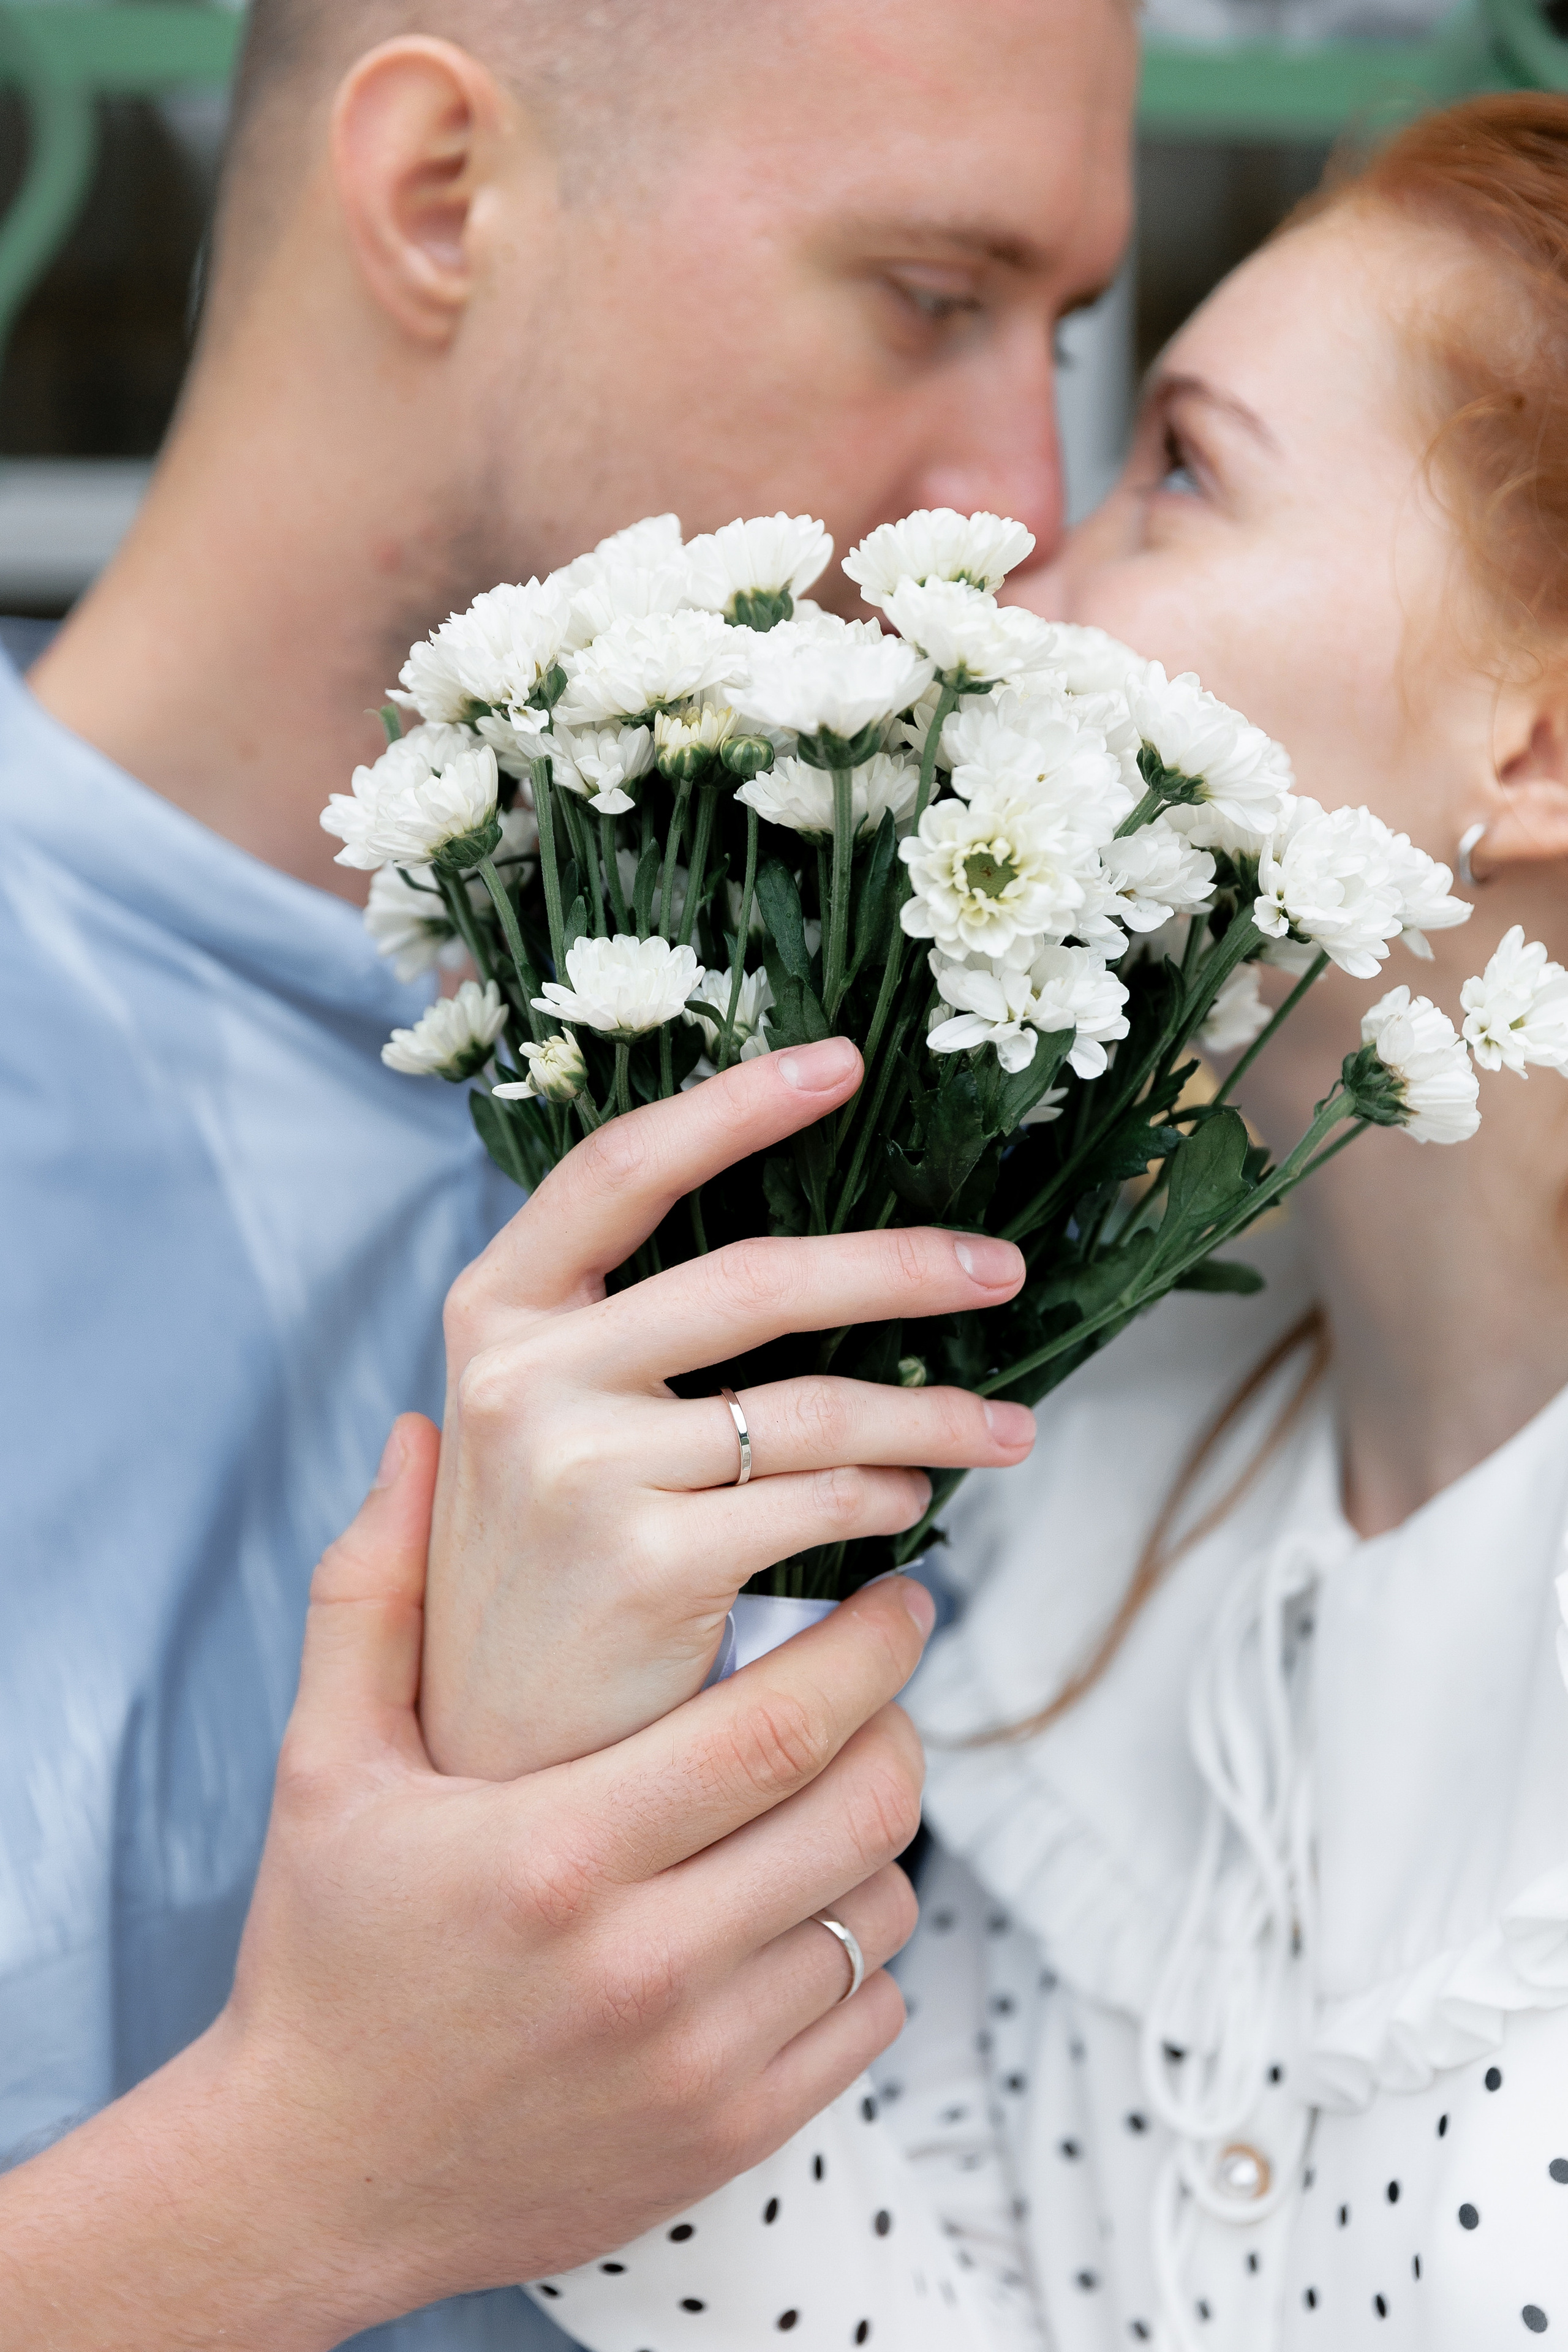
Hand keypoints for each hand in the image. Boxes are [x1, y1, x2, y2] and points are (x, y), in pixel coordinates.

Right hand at [0, 1418, 933, 2351]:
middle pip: (861, 1810)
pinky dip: (862, 1949)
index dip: (869, 1646)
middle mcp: (645, 1964)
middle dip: (898, 1722)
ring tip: (827, 1790)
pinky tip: (800, 1910)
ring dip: (878, 1834)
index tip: (899, 1593)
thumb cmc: (322, 1956)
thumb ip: (373, 1595)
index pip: (781, 1725)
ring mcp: (697, 2065)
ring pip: (878, 1910)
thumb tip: (412, 1438)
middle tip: (879, 1679)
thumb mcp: (325, 1765)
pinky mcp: (727, 2140)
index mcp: (560, 1851)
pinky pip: (868, 2016)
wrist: (308, 2177)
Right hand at [423, 1035, 1034, 1778]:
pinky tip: (909, 1514)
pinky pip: (818, 1504)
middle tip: (1002, 1268)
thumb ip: (622, 1336)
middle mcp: (523, 1377)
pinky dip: (888, 1501)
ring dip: (937, 1418)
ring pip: (815, 1406)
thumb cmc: (542, 1574)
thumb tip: (812, 1259)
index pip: (618, 1170)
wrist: (492, 1759)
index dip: (733, 1103)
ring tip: (1008, 1432)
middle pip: (755, 1279)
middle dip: (903, 1266)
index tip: (841, 1060)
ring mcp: (577, 1468)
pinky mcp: (644, 1562)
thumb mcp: (541, 1428)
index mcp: (496, 1316)